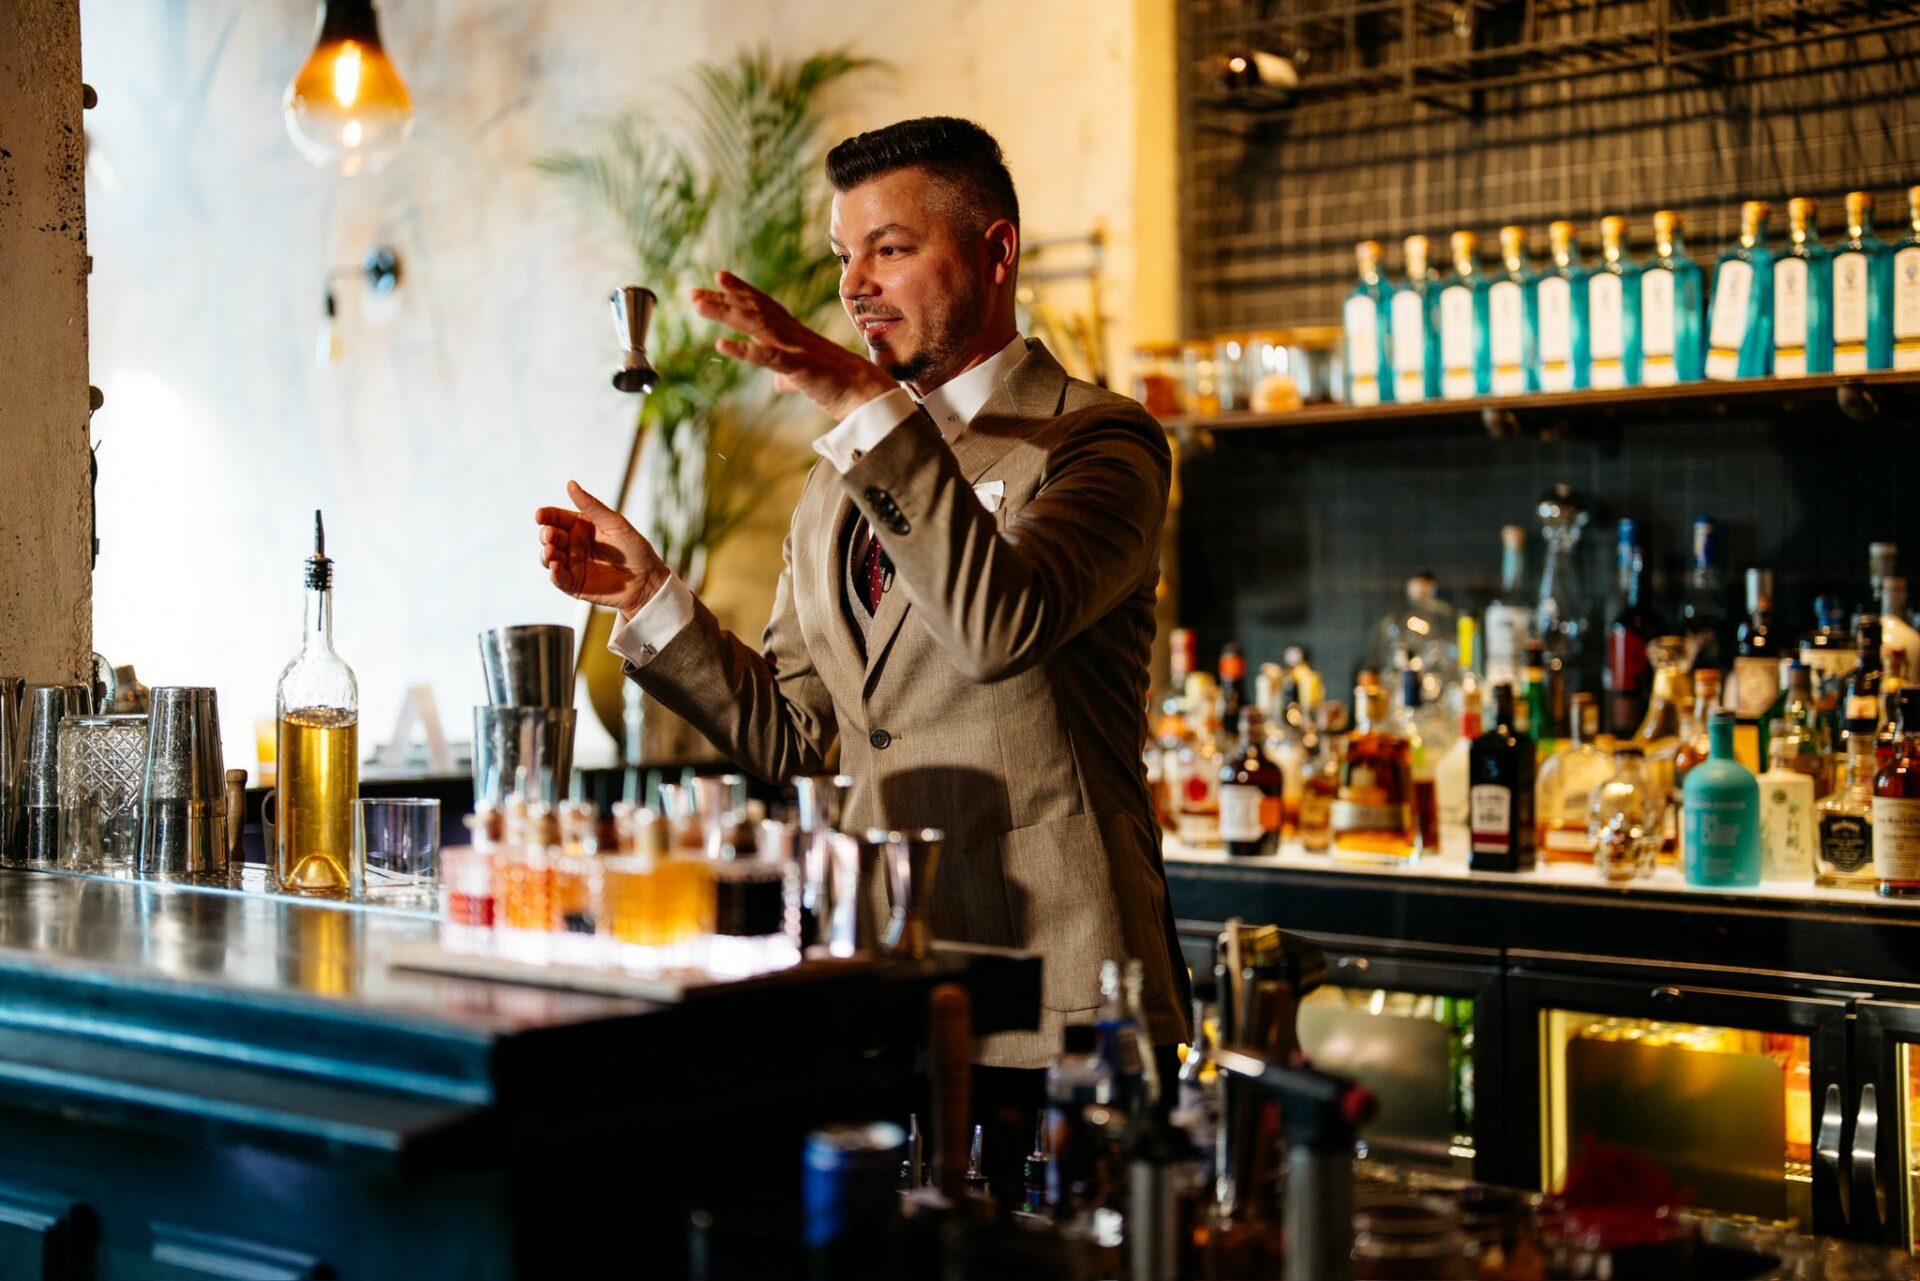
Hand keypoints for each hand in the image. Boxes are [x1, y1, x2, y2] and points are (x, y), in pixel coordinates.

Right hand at [535, 481, 670, 616]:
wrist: (648, 580)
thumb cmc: (634, 548)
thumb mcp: (614, 523)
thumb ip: (591, 506)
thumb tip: (570, 484)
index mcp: (580, 526)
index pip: (557, 518)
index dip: (546, 516)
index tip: (540, 515)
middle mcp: (573, 544)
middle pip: (549, 537)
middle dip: (545, 535)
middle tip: (549, 535)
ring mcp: (572, 564)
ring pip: (549, 557)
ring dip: (546, 554)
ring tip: (550, 551)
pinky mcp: (574, 584)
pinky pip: (558, 578)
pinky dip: (554, 573)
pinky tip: (555, 567)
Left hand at [690, 270, 897, 418]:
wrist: (868, 395)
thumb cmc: (841, 386)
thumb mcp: (808, 378)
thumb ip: (789, 376)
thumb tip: (778, 383)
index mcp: (795, 334)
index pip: (764, 305)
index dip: (742, 290)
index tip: (720, 277)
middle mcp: (793, 334)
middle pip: (753, 309)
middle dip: (723, 299)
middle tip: (693, 292)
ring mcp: (795, 348)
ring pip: (755, 325)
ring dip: (725, 313)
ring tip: (698, 305)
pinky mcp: (799, 368)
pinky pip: (768, 357)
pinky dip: (744, 350)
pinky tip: (721, 345)